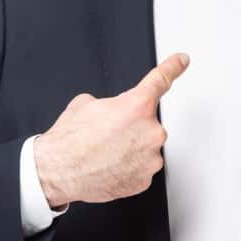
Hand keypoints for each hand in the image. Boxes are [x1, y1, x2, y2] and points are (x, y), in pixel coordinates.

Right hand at [31, 53, 189, 208]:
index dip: (173, 67)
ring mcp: (150, 158)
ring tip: (105, 153)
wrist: (58, 172)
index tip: (182, 61)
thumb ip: (111, 102)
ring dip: (130, 149)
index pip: (161, 80)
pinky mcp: (145, 179)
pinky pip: (141, 168)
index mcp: (137, 106)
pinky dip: (129, 167)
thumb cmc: (69, 140)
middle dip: (131, 127)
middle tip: (107, 135)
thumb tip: (113, 109)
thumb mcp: (86, 104)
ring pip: (145, 148)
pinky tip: (110, 166)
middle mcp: (150, 131)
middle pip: (148, 123)